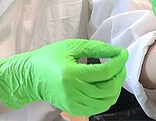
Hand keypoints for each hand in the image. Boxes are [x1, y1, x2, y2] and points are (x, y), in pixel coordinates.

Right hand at [0, 39, 127, 115]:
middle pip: (108, 89)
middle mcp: (73, 92)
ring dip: (115, 86)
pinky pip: (99, 107)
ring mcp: (74, 104)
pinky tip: (105, 84)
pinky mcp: (74, 110)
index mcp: (71, 74)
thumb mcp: (72, 46)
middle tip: (119, 63)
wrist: (32, 77)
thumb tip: (117, 51)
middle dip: (120, 75)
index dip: (118, 62)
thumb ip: (96, 48)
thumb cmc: (50, 57)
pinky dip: (107, 96)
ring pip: (107, 100)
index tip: (123, 54)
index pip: (104, 72)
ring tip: (113, 73)